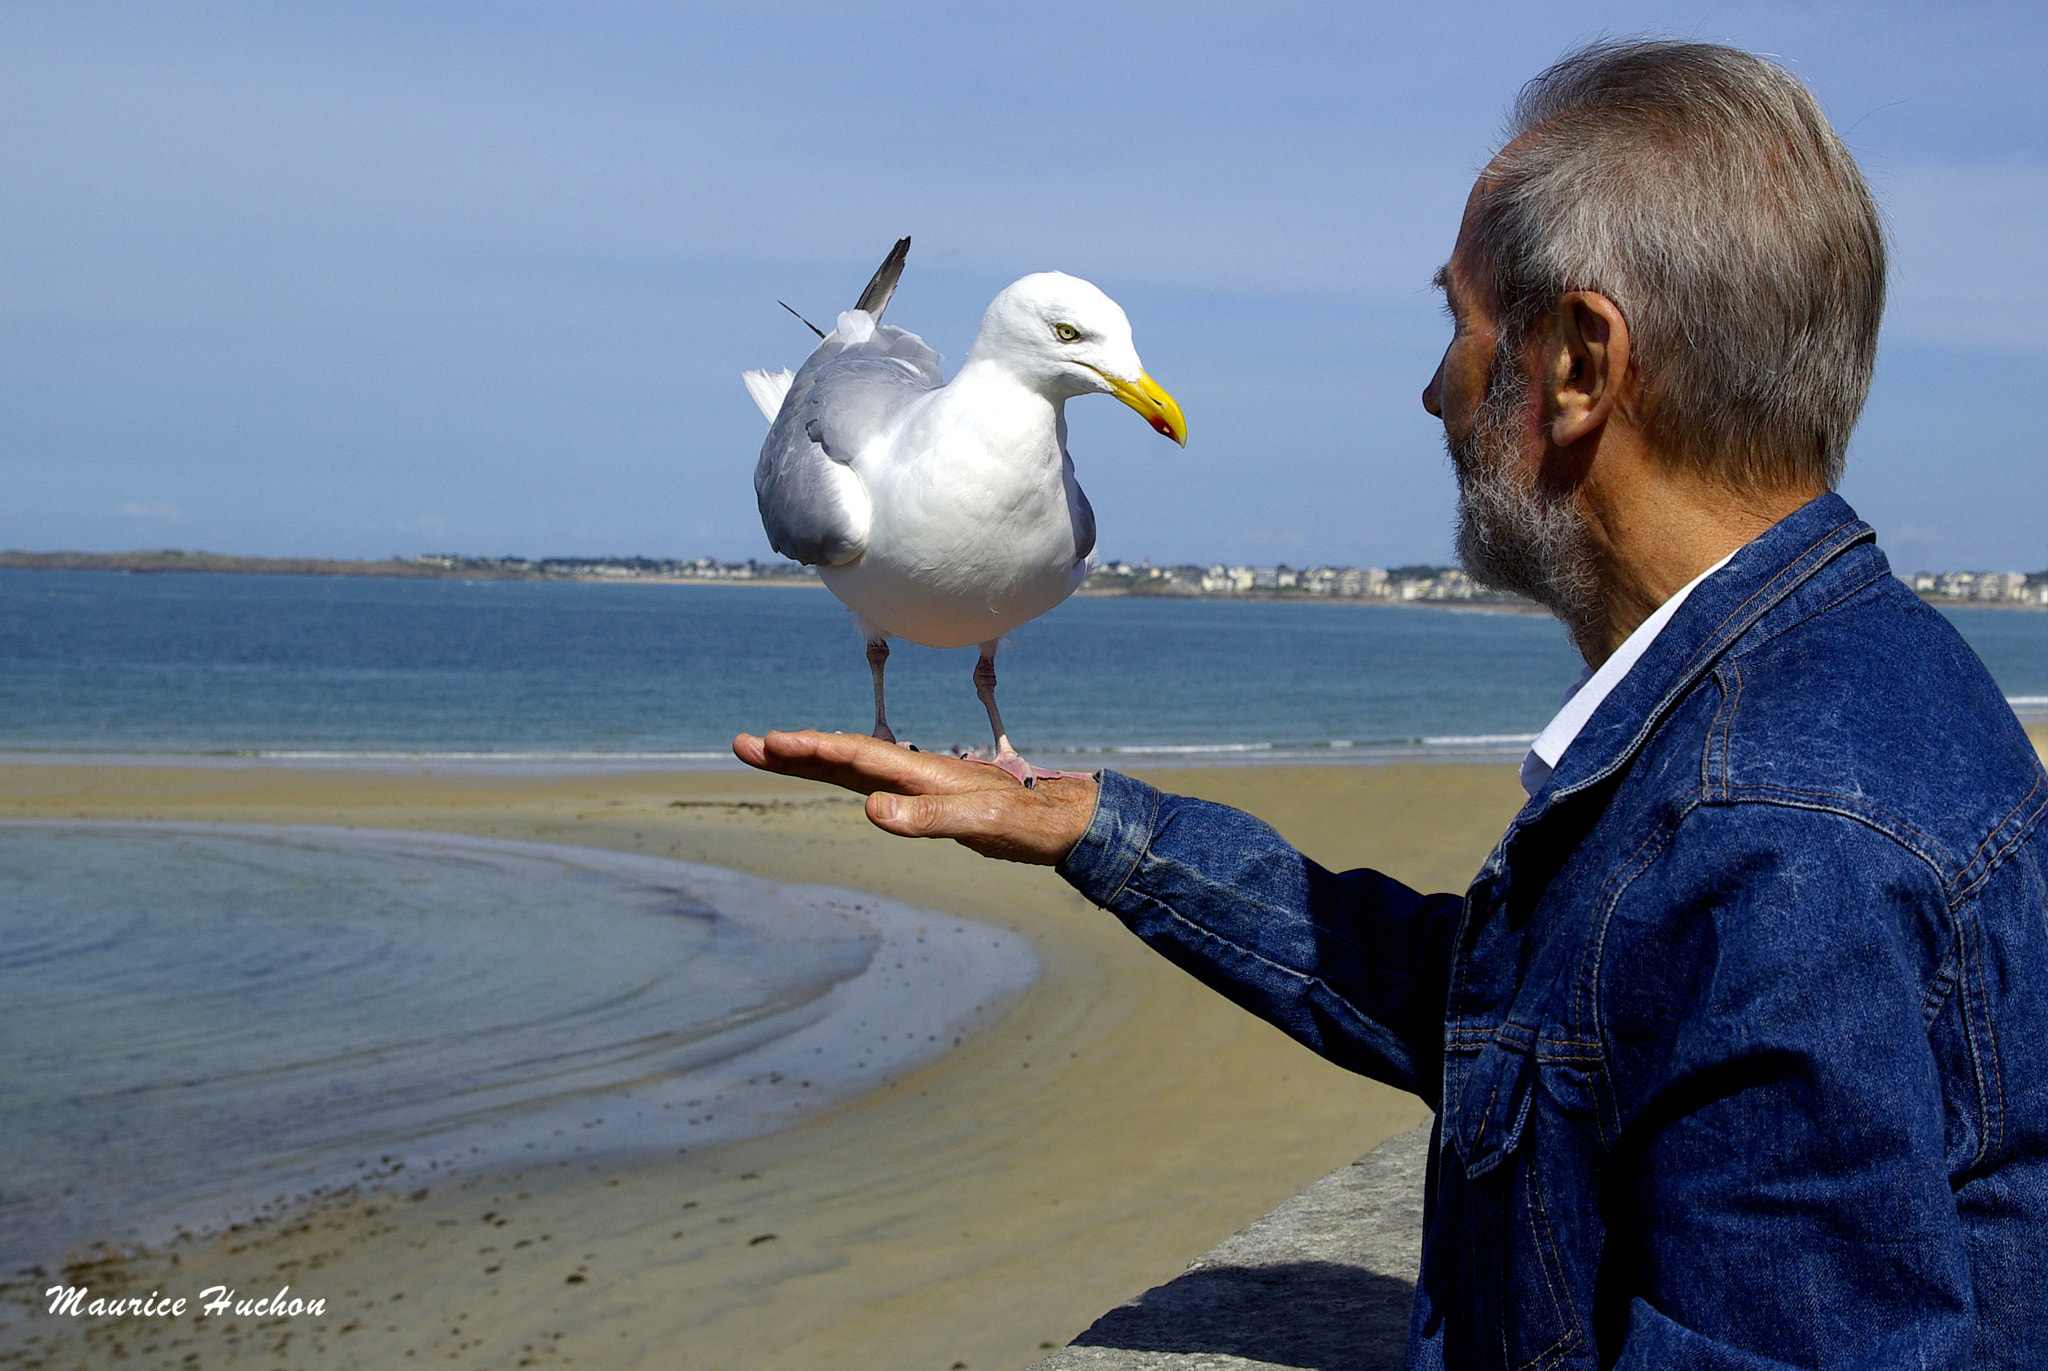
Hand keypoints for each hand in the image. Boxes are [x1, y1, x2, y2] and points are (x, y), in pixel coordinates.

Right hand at [731, 729, 1096, 865]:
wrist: (1061, 818)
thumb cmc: (1027, 822)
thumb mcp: (982, 825)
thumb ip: (930, 819)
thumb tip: (873, 811)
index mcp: (921, 773)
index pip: (857, 756)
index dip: (812, 749)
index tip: (771, 743)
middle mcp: (912, 771)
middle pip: (841, 755)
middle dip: (792, 750)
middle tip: (742, 743)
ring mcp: (914, 782)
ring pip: (849, 765)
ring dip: (806, 758)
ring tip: (762, 750)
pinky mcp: (919, 796)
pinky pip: (867, 779)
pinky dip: (834, 771)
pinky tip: (819, 768)